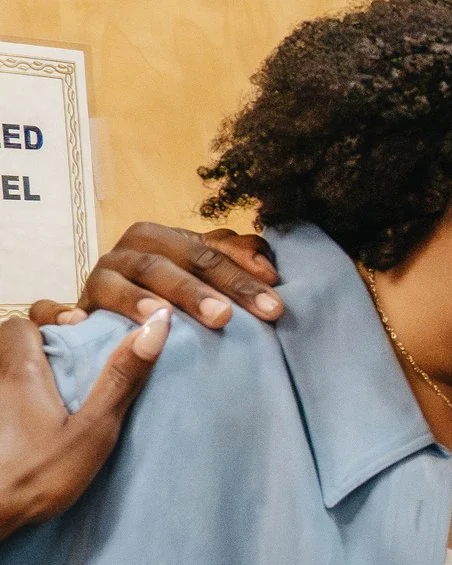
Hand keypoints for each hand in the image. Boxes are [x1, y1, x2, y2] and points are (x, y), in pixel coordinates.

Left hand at [0, 308, 169, 541]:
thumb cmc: (37, 476)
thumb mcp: (93, 429)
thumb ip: (122, 378)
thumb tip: (156, 326)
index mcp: (20, 371)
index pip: (22, 324)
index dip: (49, 324)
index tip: (77, 338)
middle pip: (9, 344)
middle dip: (37, 348)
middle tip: (68, 370)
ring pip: (3, 371)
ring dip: (25, 376)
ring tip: (54, 399)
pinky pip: (3, 399)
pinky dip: (15, 400)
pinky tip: (30, 426)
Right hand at [32, 223, 282, 330]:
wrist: (118, 325)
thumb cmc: (176, 305)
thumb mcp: (208, 284)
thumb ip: (236, 266)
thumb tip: (270, 267)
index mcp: (173, 238)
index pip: (212, 249)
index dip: (243, 271)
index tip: (274, 297)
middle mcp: (138, 247)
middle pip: (178, 260)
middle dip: (207, 287)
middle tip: (229, 317)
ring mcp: (107, 271)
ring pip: (135, 275)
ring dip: (150, 296)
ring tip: (166, 317)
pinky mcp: (81, 301)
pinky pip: (63, 304)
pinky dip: (67, 311)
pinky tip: (81, 321)